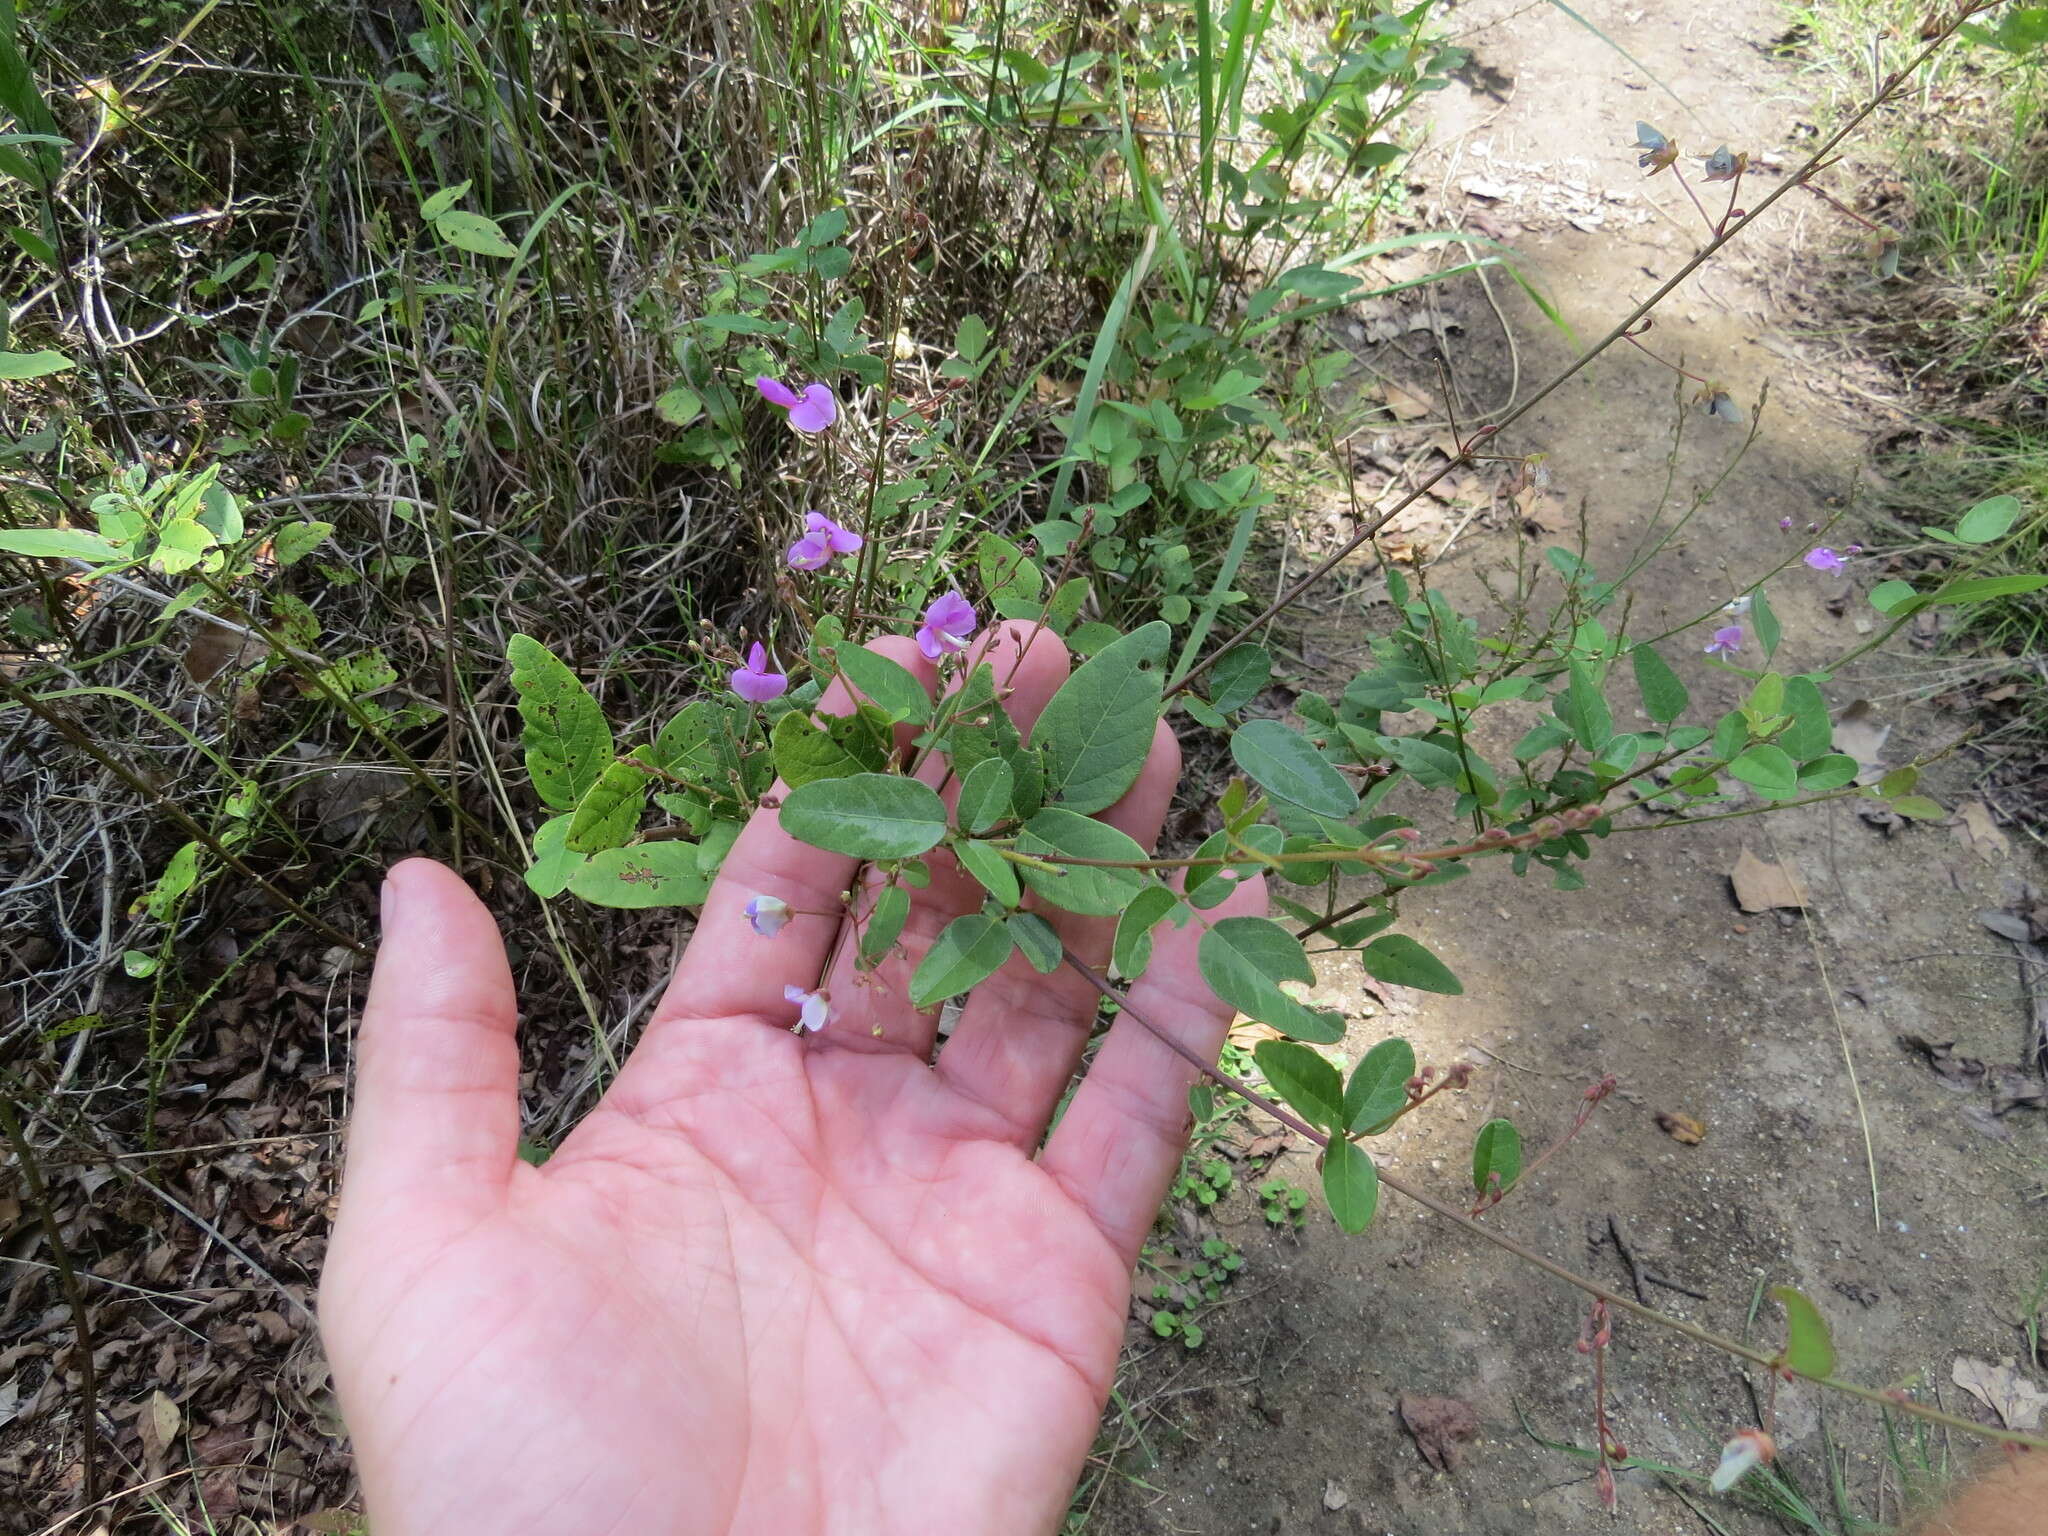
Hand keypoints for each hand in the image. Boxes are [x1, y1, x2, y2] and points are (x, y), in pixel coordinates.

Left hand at [319, 622, 1264, 1535]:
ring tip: (1139, 727)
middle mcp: (843, 1122)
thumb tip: (415, 877)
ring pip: (1049, 986)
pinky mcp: (1062, 1274)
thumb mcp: (425, 1245)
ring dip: (1093, 857)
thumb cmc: (514, 1473)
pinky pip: (1145, 1119)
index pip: (787, 894)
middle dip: (984, 782)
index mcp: (699, 1094)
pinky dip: (1191, 1009)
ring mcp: (961, 1192)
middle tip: (1037, 648)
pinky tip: (1223, 893)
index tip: (887, 659)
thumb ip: (440, 1055)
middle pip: (934, 913)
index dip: (837, 776)